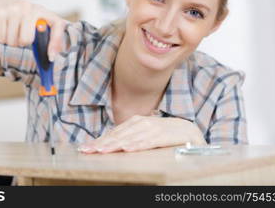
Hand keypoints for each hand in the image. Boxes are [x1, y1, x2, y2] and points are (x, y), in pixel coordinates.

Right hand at [0, 0, 68, 60]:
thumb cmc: (15, 15)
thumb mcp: (31, 19)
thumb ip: (42, 34)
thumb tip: (51, 57)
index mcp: (41, 10)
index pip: (58, 24)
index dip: (56, 42)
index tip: (51, 57)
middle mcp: (29, 7)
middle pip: (27, 40)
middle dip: (21, 43)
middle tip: (18, 36)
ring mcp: (14, 9)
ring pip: (13, 42)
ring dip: (9, 41)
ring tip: (8, 29)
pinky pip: (1, 38)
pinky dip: (0, 38)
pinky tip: (0, 27)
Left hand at [78, 115, 205, 153]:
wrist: (189, 130)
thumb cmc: (164, 134)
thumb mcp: (144, 134)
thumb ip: (129, 137)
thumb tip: (109, 145)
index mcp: (135, 122)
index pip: (114, 133)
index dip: (99, 141)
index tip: (85, 148)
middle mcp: (142, 123)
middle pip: (119, 135)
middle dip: (103, 143)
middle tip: (89, 150)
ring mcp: (154, 128)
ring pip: (131, 137)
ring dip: (117, 144)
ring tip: (103, 151)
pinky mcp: (165, 135)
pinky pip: (150, 141)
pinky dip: (139, 144)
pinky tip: (128, 149)